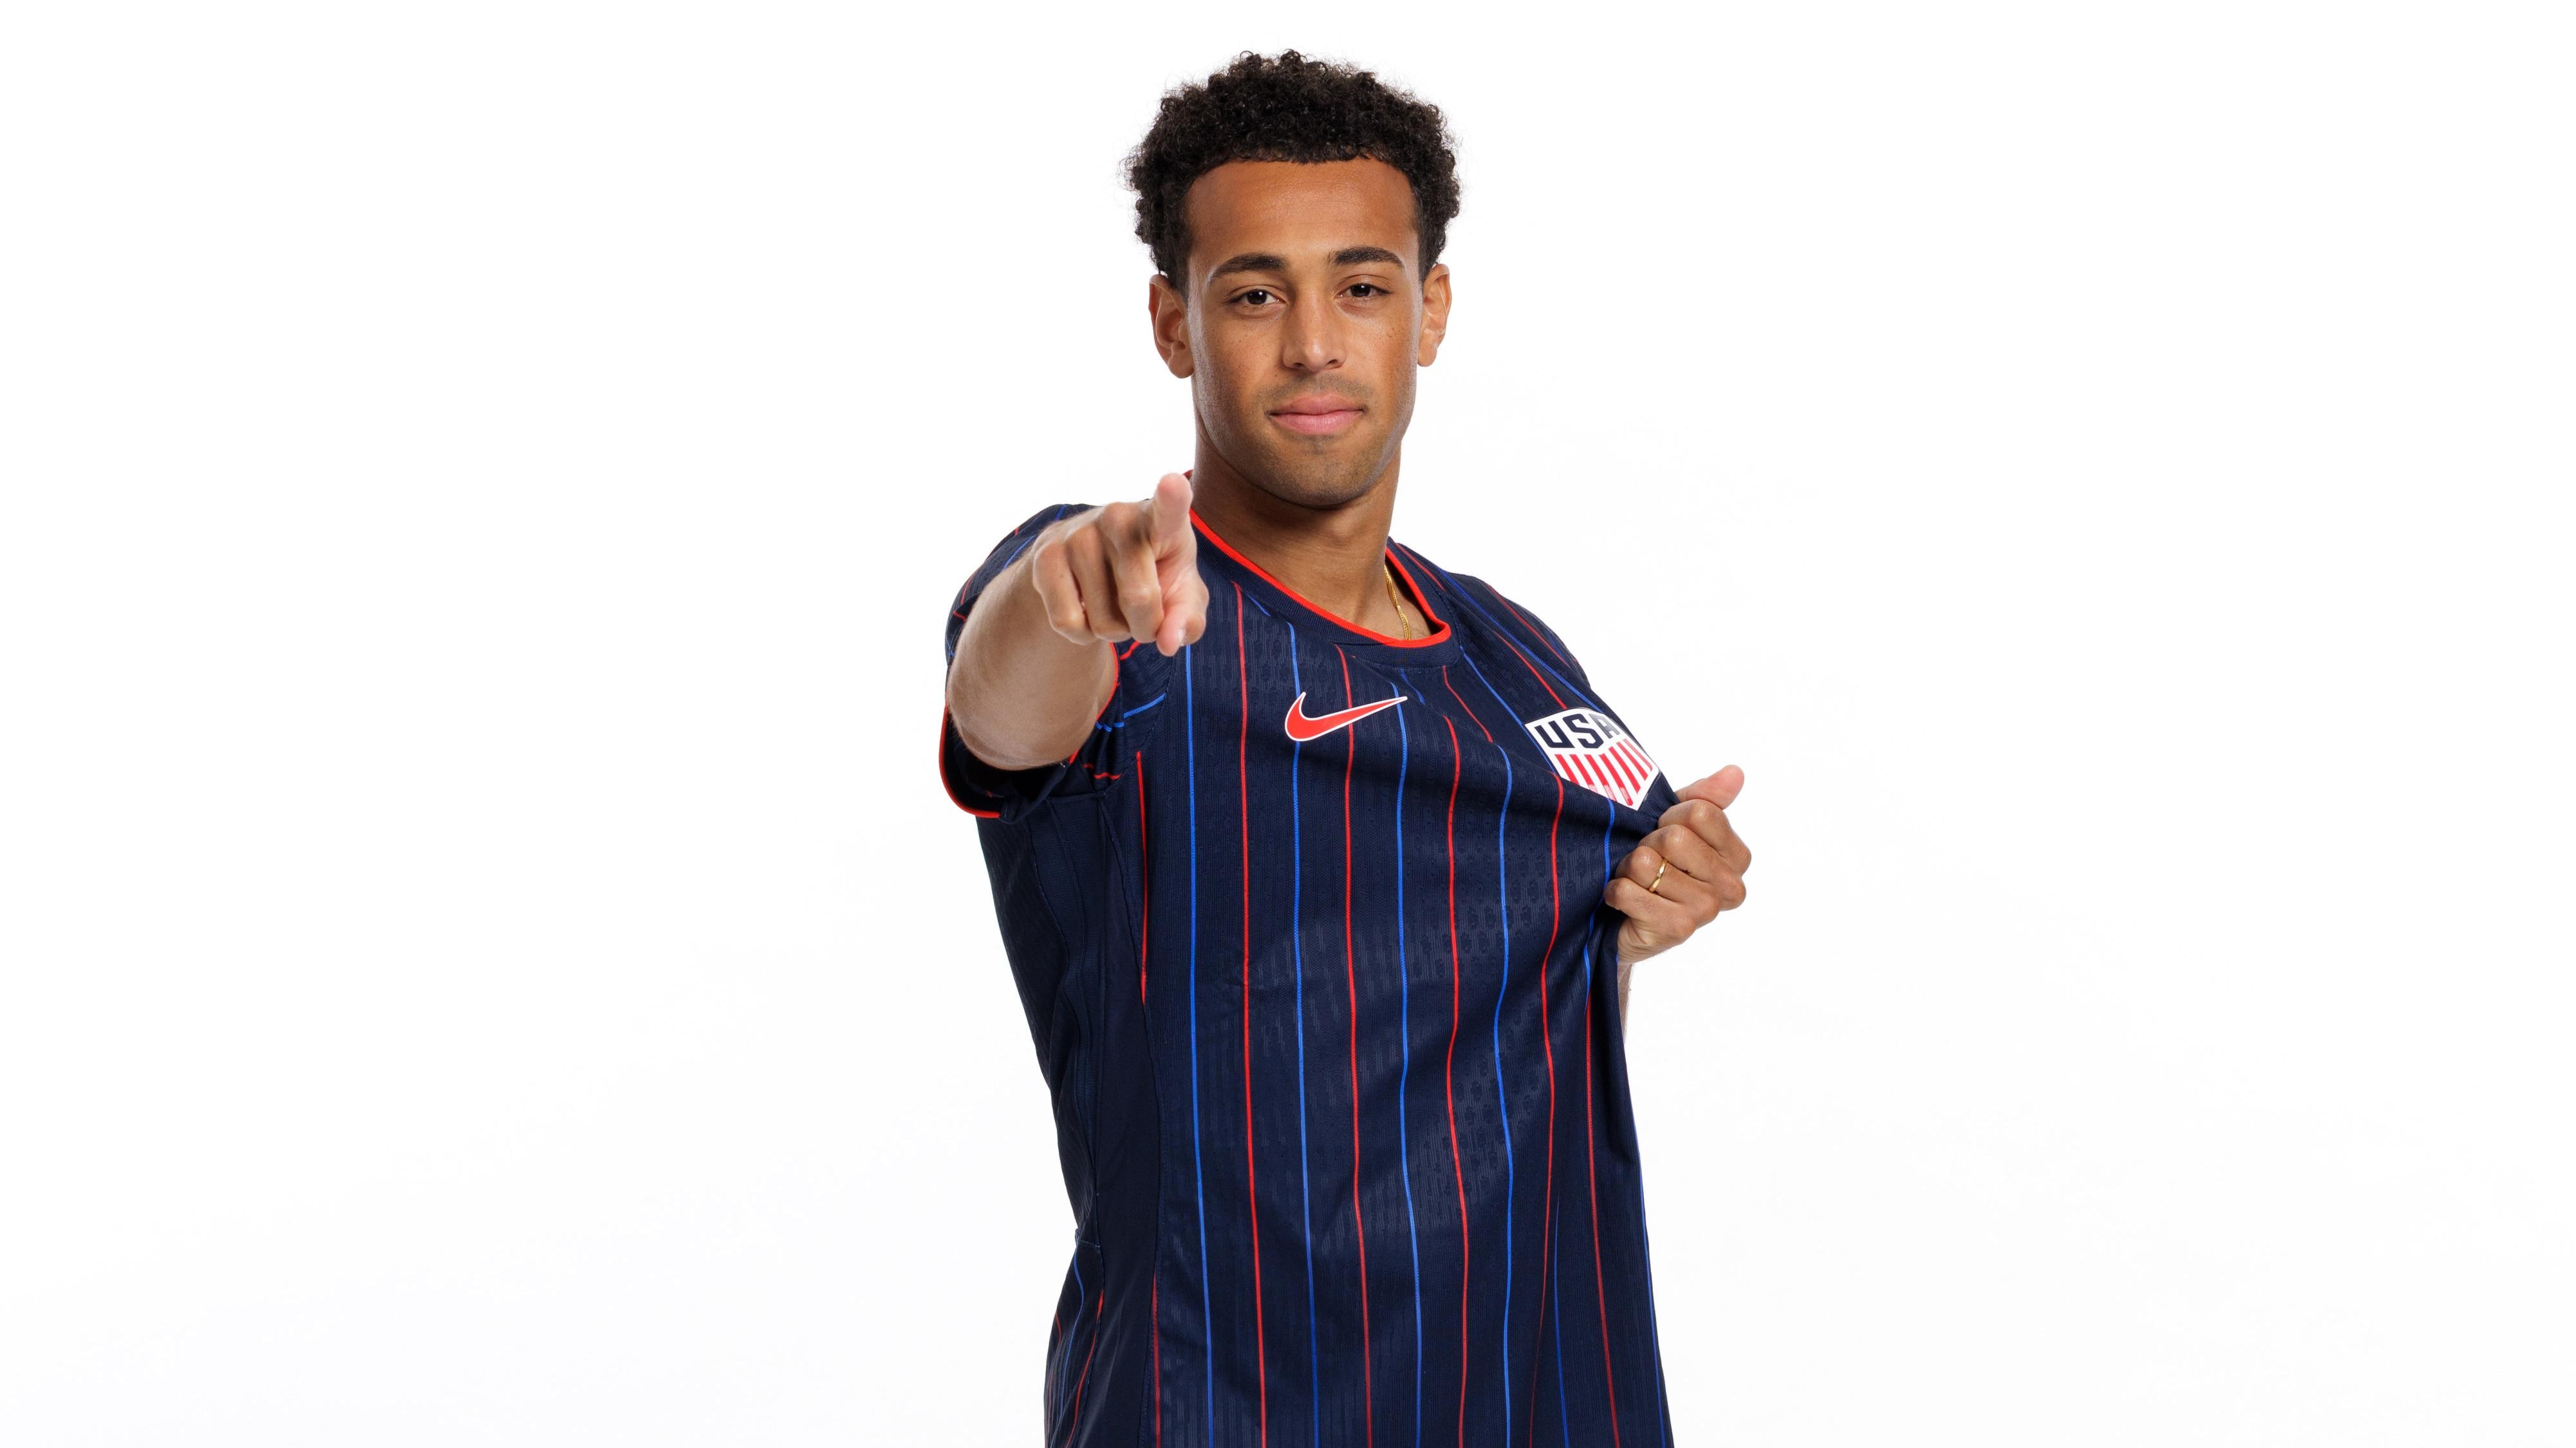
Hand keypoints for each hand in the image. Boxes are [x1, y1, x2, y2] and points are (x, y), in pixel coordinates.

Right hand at [1027, 472, 1209, 656]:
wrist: (1091, 565)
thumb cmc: (1152, 575)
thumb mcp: (1181, 596)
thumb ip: (1188, 619)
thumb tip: (1169, 642)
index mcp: (1160, 519)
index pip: (1168, 507)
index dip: (1172, 497)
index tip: (1173, 483)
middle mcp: (1117, 517)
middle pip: (1140, 599)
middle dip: (1146, 626)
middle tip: (1143, 613)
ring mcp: (1078, 534)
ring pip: (1103, 620)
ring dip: (1114, 630)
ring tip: (1113, 604)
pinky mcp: (1045, 556)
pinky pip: (1067, 623)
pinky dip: (1082, 635)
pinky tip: (1086, 611)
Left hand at [1605, 766, 1751, 967]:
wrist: (1626, 922)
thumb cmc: (1655, 867)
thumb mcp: (1676, 824)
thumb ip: (1705, 798)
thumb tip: (1735, 772)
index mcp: (1737, 856)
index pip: (1700, 812)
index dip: (1669, 817)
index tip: (1664, 832)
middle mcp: (1730, 885)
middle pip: (1674, 838)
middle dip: (1646, 845)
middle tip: (1647, 863)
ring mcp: (1707, 910)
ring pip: (1647, 864)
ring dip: (1628, 871)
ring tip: (1636, 883)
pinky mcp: (1678, 929)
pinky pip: (1629, 891)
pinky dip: (1615, 892)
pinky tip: (1623, 901)